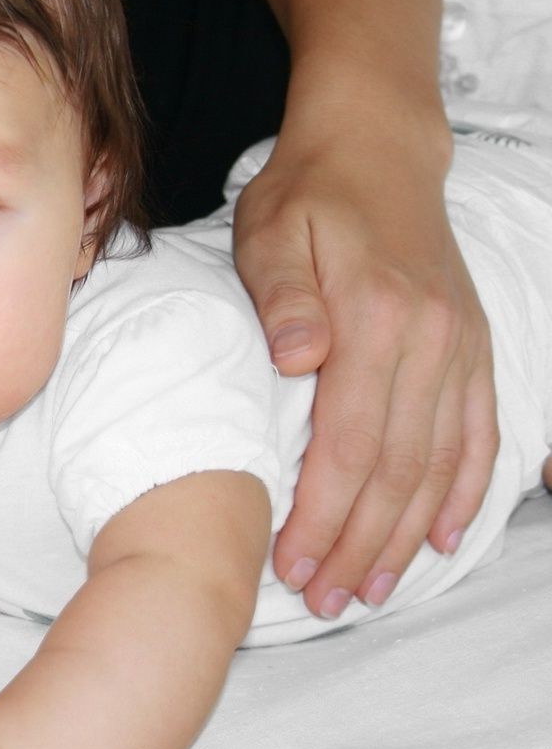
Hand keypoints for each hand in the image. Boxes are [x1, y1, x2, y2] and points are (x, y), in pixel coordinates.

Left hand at [232, 130, 496, 616]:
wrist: (378, 148)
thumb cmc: (306, 195)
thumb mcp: (269, 233)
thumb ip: (281, 298)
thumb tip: (293, 358)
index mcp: (377, 319)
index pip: (350, 445)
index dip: (322, 514)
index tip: (290, 565)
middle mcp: (432, 341)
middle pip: (396, 471)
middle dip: (360, 545)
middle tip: (326, 600)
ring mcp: (462, 347)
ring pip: (439, 465)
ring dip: (408, 536)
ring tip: (373, 588)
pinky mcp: (476, 347)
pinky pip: (479, 434)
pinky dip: (465, 491)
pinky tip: (445, 538)